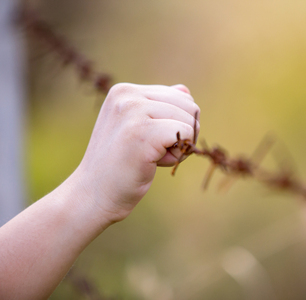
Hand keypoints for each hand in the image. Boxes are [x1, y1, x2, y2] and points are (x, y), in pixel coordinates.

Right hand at [71, 83, 199, 222]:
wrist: (92, 195)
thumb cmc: (120, 165)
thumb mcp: (137, 128)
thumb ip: (160, 108)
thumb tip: (186, 91)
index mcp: (125, 91)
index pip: (181, 96)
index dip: (176, 124)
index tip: (149, 141)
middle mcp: (128, 95)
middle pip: (189, 106)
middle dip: (181, 134)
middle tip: (151, 152)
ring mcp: (133, 112)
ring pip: (189, 120)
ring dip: (178, 146)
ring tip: (149, 158)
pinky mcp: (141, 132)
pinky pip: (185, 134)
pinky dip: (177, 155)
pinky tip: (153, 163)